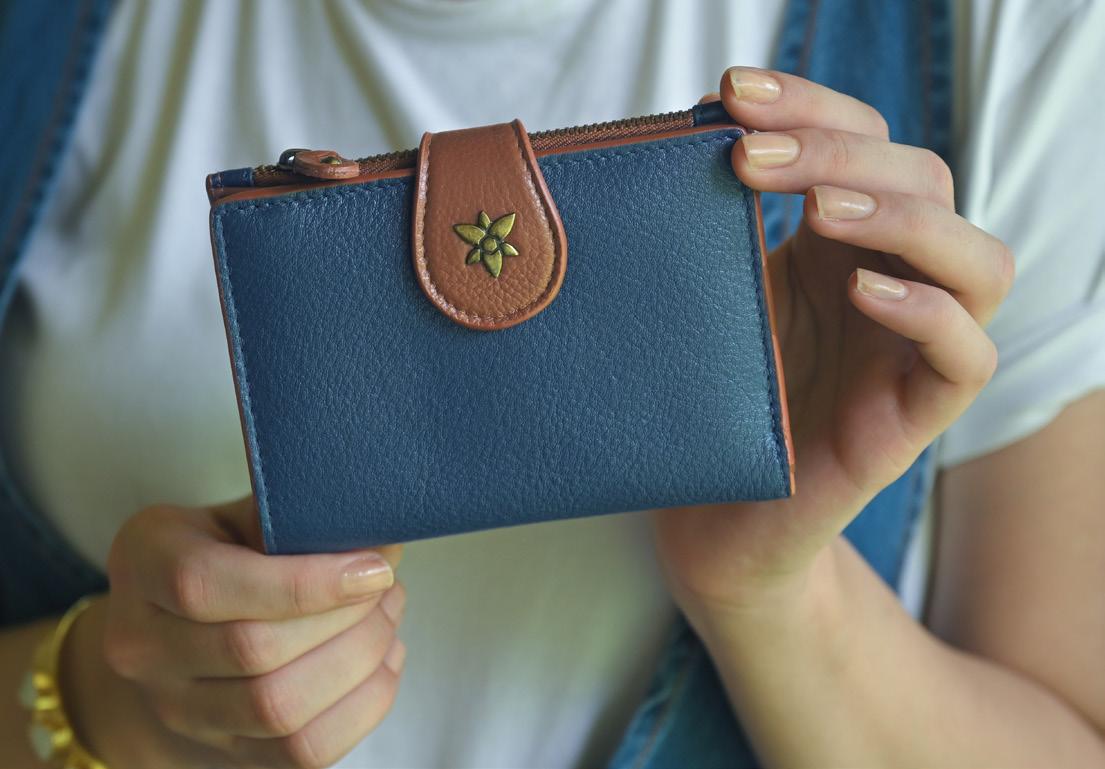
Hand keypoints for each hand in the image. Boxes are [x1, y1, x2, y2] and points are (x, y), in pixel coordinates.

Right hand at [65, 498, 405, 768]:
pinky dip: (361, 706)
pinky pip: (302, 752)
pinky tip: (384, 662)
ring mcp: (177, 710)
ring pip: (279, 709)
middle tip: (387, 587)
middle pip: (252, 651)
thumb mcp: (237, 515)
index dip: (304, 582)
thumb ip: (291, 518)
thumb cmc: (220, 554)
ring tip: (388, 617)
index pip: (206, 584)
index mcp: (144, 564)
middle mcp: (142, 646)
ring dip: (358, 661)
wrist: (172, 635)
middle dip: (344, 619)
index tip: (374, 569)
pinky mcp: (223, 753)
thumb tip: (372, 529)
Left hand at [653, 67, 1012, 620]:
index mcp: (841, 242)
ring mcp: (912, 347)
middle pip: (923, 179)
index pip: (864, 141)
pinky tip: (861, 291)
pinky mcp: (919, 414)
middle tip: (749, 158)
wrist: (710, 519)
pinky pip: (968, 354)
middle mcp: (889, 281)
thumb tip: (685, 133)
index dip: (811, 104)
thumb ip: (716, 226)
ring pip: (979, 258)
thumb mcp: (711, 295)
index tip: (729, 94)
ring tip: (816, 212)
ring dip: (901, 217)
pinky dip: (927, 311)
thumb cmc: (708, 400)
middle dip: (839, 152)